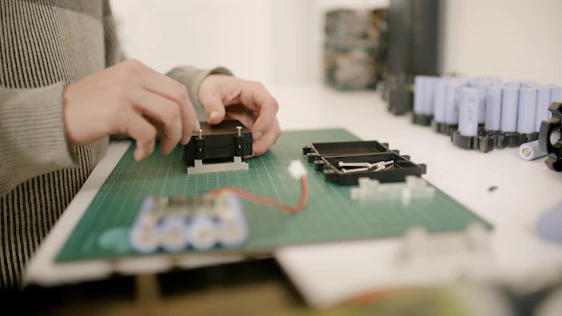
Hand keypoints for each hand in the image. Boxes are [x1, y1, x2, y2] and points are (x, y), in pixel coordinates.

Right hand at [63, 59, 199, 160]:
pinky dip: (148, 148)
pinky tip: (139, 154)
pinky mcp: (116, 112)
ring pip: (169, 114)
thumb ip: (146, 100)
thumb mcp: (120, 93)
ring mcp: (124, 92)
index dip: (188, 111)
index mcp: (135, 69)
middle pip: (178, 98)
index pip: (176, 88)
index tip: (188, 128)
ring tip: (161, 149)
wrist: (52, 115)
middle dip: (186, 124)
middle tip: (181, 142)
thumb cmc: (87, 109)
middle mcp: (132, 75)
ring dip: (171, 137)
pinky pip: (148, 133)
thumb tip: (175, 121)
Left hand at [198, 75, 280, 155]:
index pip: (270, 104)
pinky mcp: (256, 125)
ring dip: (261, 145)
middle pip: (273, 123)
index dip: (266, 121)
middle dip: (265, 140)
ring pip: (270, 133)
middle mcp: (261, 104)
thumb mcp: (210, 92)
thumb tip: (215, 119)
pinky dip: (255, 145)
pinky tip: (244, 149)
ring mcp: (260, 116)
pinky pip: (261, 138)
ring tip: (246, 152)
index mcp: (255, 91)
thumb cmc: (218, 86)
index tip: (254, 134)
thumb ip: (212, 105)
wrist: (216, 90)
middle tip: (250, 150)